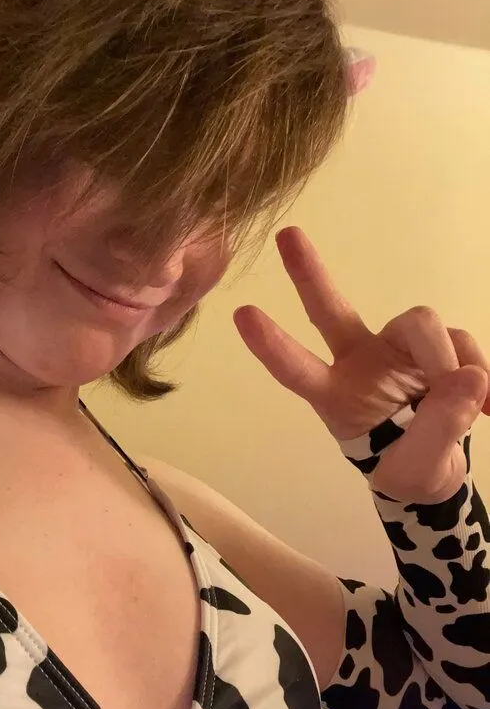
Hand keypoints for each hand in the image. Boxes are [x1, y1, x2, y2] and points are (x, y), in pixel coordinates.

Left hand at [234, 227, 489, 502]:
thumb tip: (469, 377)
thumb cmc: (406, 469)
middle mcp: (358, 361)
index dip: (272, 345)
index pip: (297, 369)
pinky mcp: (433, 347)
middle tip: (286, 235)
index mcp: (334, 395)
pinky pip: (460, 342)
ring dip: (446, 357)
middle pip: (330, 310)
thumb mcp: (416, 468)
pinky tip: (487, 400)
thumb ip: (439, 427)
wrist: (437, 473)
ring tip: (472, 400)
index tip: (243, 315)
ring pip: (419, 322)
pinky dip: (477, 366)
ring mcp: (395, 350)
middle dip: (309, 274)